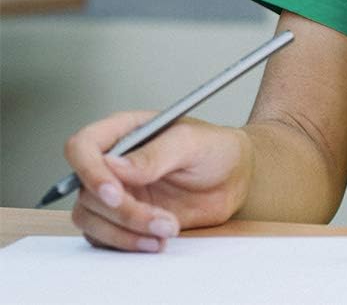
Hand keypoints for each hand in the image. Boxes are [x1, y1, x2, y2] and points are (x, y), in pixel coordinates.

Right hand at [65, 111, 251, 252]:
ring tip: (168, 228)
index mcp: (126, 131)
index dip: (89, 170)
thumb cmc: (215, 148)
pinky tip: (158, 240)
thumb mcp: (191, 143)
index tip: (115, 193)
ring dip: (126, 231)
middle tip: (158, 218)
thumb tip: (113, 166)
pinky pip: (105, 237)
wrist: (235, 177)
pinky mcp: (123, 218)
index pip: (83, 146)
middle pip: (86, 190)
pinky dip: (128, 243)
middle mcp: (114, 162)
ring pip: (91, 218)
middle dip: (121, 210)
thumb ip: (155, 154)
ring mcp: (117, 191)